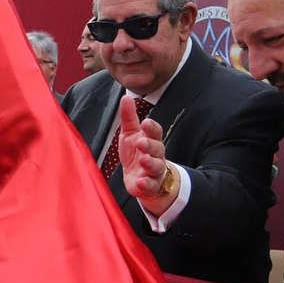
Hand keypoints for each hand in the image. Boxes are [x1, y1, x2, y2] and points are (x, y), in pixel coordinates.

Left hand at [117, 95, 175, 213]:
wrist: (141, 177)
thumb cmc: (136, 152)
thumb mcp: (129, 134)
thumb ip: (128, 117)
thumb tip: (126, 97)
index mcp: (151, 139)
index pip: (155, 132)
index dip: (152, 127)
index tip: (145, 122)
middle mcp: (156, 154)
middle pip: (157, 148)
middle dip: (150, 145)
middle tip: (141, 142)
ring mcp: (154, 170)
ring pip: (156, 166)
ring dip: (150, 163)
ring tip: (143, 160)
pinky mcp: (150, 185)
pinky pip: (151, 185)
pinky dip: (146, 184)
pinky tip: (141, 182)